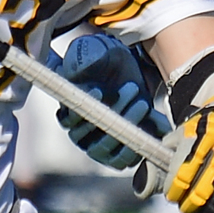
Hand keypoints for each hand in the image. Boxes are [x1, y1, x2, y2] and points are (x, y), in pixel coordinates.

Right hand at [52, 34, 169, 169]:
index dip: (82, 106)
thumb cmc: (109, 63)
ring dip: (126, 127)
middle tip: (131, 88)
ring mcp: (97, 146)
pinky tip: (146, 126)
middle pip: (88, 132)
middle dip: (113, 110)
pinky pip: (121, 160)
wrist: (133, 76)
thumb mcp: (97, 52)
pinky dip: (133, 147)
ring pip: (105, 146)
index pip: (68, 117)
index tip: (99, 90)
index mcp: (68, 111)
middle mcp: (79, 132)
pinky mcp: (117, 155)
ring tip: (141, 103)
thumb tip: (76, 71)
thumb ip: (84, 58)